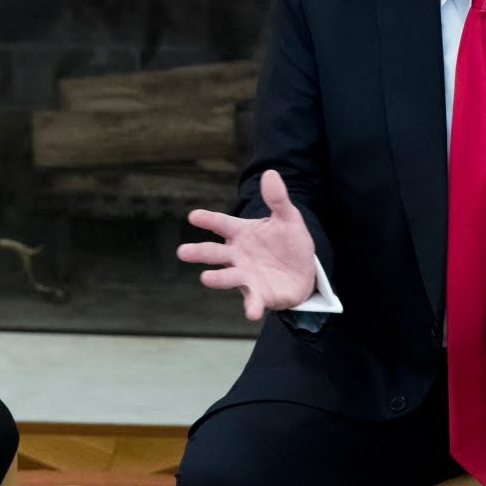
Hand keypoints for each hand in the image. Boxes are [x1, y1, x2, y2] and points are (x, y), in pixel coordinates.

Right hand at [176, 169, 315, 320]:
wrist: (304, 272)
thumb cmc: (289, 243)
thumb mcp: (288, 219)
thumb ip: (278, 199)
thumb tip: (270, 173)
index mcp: (241, 233)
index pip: (221, 224)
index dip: (208, 220)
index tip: (193, 216)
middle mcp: (237, 255)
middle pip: (214, 253)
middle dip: (199, 252)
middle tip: (182, 252)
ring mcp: (245, 275)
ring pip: (227, 277)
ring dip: (217, 278)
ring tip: (206, 278)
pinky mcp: (258, 294)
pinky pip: (252, 301)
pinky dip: (250, 306)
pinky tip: (251, 312)